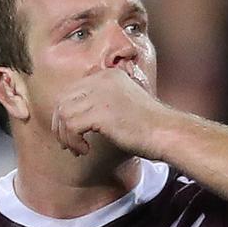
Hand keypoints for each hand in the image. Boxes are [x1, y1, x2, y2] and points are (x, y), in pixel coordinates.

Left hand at [52, 68, 173, 158]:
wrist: (166, 133)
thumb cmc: (149, 127)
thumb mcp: (123, 105)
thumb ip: (102, 104)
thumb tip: (74, 118)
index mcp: (107, 76)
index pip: (71, 92)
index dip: (65, 115)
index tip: (71, 135)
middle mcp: (101, 80)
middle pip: (63, 101)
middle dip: (60, 126)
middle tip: (69, 146)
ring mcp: (100, 94)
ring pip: (64, 114)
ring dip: (66, 137)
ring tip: (77, 150)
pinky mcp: (100, 112)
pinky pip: (71, 126)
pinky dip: (74, 141)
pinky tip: (85, 150)